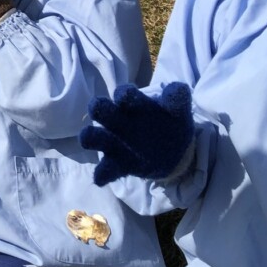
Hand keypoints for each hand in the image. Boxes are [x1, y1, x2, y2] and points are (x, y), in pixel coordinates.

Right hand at [79, 82, 194, 185]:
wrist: (174, 150)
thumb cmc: (169, 123)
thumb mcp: (177, 111)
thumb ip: (177, 99)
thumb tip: (178, 88)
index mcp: (132, 105)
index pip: (123, 94)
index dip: (123, 95)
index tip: (126, 96)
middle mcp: (118, 121)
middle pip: (100, 109)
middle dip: (98, 108)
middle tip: (99, 109)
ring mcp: (115, 142)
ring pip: (94, 137)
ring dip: (90, 136)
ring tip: (89, 138)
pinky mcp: (118, 164)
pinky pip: (105, 169)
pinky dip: (101, 173)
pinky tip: (100, 178)